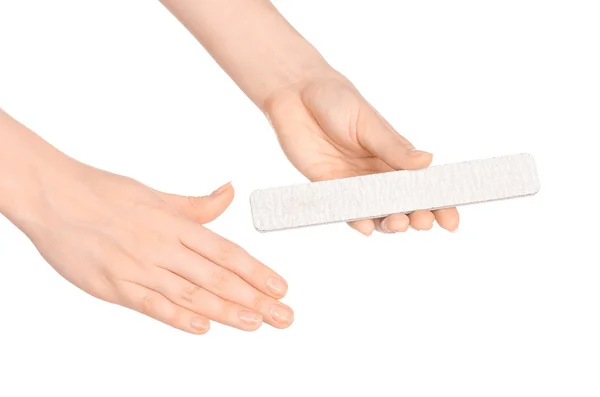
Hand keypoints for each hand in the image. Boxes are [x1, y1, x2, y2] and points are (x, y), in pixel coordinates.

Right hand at [16, 161, 292, 333]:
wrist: (54, 196)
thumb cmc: (106, 193)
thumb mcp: (157, 194)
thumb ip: (197, 205)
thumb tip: (229, 192)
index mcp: (175, 224)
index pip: (226, 252)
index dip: (256, 271)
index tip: (280, 287)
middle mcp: (162, 246)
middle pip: (216, 276)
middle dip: (254, 298)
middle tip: (282, 315)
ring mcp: (138, 267)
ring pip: (190, 293)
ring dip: (225, 310)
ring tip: (255, 322)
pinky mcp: (113, 285)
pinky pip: (151, 305)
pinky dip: (177, 317)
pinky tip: (202, 328)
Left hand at [263, 67, 459, 235]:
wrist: (296, 94)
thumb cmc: (337, 101)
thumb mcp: (368, 123)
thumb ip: (393, 148)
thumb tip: (428, 161)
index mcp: (394, 156)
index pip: (421, 185)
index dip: (439, 204)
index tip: (452, 221)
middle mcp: (376, 174)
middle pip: (402, 204)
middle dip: (416, 216)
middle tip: (423, 222)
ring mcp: (352, 182)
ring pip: (376, 212)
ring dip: (389, 222)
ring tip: (398, 223)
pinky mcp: (327, 187)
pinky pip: (344, 209)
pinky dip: (356, 220)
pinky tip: (365, 226)